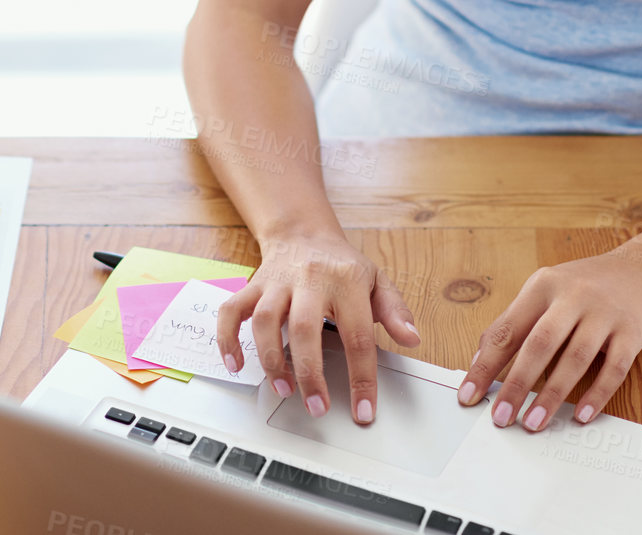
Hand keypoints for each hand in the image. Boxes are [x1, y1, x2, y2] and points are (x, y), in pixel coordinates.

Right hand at [215, 229, 419, 424]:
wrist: (304, 232)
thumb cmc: (341, 265)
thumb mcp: (377, 281)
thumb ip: (395, 310)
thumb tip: (412, 339)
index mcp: (347, 282)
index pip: (357, 334)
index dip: (361, 377)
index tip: (364, 410)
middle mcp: (310, 280)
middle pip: (305, 328)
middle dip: (310, 373)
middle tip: (317, 408)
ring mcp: (277, 283)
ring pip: (265, 319)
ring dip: (271, 359)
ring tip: (283, 389)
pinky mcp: (253, 286)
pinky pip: (231, 311)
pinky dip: (228, 339)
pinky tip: (237, 365)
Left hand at [458, 251, 641, 431]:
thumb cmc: (584, 286)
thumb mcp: (545, 289)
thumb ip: (516, 321)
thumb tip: (481, 358)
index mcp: (543, 286)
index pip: (507, 330)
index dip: (485, 365)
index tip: (468, 395)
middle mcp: (573, 297)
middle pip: (539, 345)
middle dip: (516, 385)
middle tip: (501, 418)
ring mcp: (604, 314)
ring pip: (575, 359)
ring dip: (552, 396)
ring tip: (534, 422)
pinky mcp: (631, 332)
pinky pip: (614, 369)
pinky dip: (596, 394)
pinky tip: (580, 416)